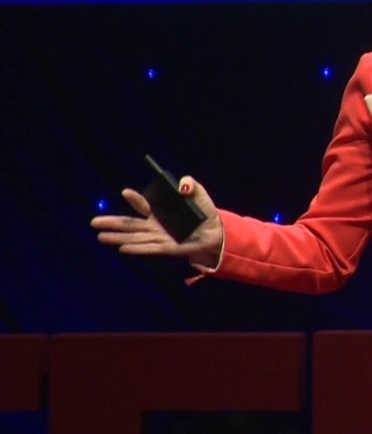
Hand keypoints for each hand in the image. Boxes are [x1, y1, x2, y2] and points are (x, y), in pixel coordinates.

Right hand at [91, 176, 223, 267]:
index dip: (135, 199)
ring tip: (101, 236)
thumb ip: (189, 185)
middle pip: (131, 224)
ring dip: (118, 237)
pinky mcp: (167, 248)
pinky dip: (136, 248)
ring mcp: (160, 236)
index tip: (126, 192)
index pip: (143, 205)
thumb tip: (182, 186)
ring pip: (135, 237)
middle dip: (113, 223)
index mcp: (159, 210)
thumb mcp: (198, 193)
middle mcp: (156, 224)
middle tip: (94, 222)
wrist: (215, 230)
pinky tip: (122, 248)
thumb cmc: (203, 211)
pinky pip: (149, 248)